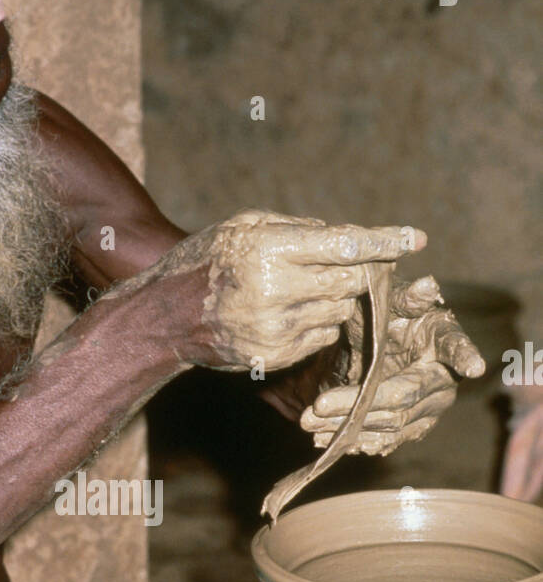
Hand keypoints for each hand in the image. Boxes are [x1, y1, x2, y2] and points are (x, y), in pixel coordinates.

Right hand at [180, 210, 423, 372]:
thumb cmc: (206, 260)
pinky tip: (291, 312)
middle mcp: (278, 291)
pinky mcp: (277, 355)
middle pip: (351, 282)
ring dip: (336, 297)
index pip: (346, 245)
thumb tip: (345, 238)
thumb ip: (297, 228)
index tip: (416, 239)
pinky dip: (319, 321)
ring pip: (340, 309)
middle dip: (359, 272)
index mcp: (271, 250)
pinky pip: (322, 335)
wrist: (165, 317)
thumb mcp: (244, 226)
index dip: (385, 241)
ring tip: (302, 288)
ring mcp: (278, 328)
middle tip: (351, 265)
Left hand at [300, 274, 485, 454]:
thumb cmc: (390, 316)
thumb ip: (408, 297)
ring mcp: (429, 411)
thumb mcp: (392, 301)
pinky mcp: (411, 430)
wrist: (381, 344)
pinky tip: (325, 439)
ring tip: (310, 423)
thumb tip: (428, 286)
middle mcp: (442, 382)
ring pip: (390, 425)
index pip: (457, 348)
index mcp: (444, 342)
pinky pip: (384, 441)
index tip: (474, 366)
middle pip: (402, 399)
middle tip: (317, 406)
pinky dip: (355, 442)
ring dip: (349, 428)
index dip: (465, 356)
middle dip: (358, 405)